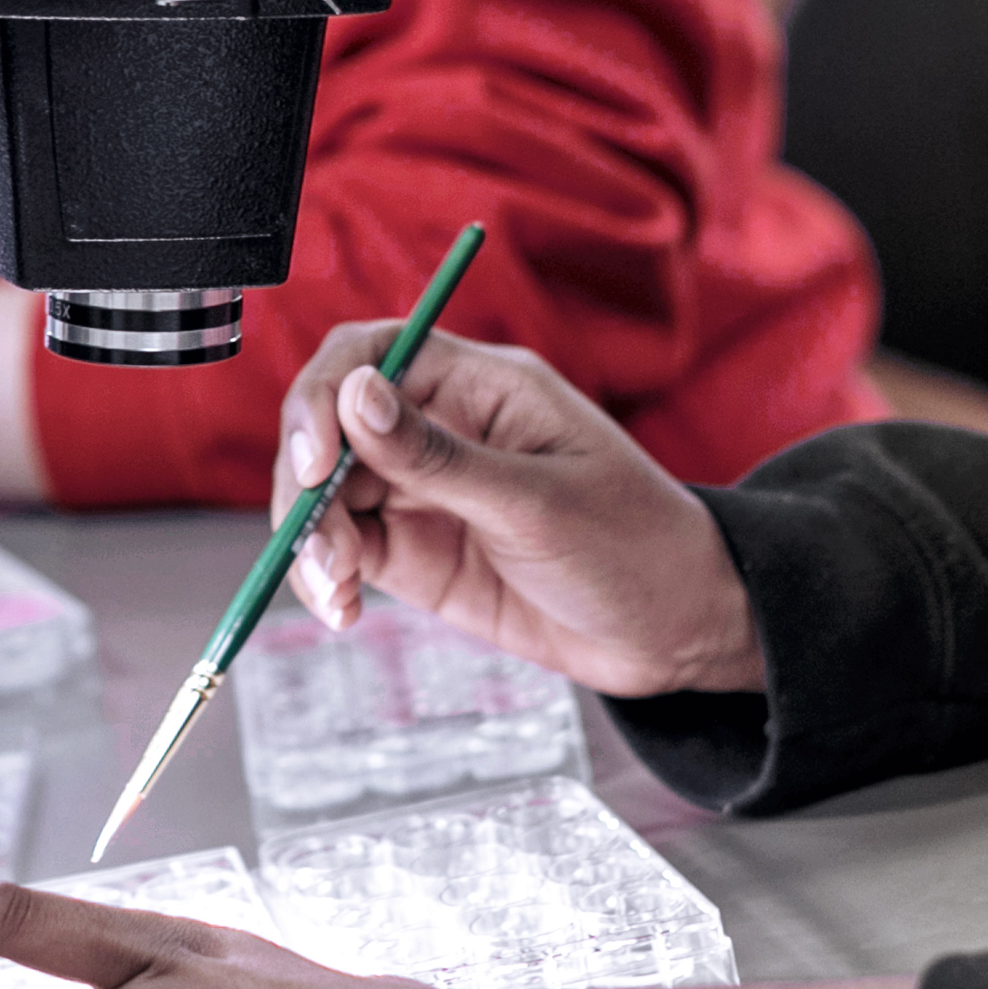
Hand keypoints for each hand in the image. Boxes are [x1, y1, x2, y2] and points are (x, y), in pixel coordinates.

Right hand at [273, 326, 759, 700]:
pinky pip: (348, 549)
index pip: (372, 355)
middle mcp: (444, 428)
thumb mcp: (538, 504)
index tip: (315, 459)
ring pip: (330, 492)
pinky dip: (328, 577)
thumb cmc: (637, 547)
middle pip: (333, 426)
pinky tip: (341, 608)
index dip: (326, 397)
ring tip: (336, 590)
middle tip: (317, 544)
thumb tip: (355, 395)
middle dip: (308, 481)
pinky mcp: (419, 550)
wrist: (679, 633)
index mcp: (482, 386)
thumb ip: (438, 457)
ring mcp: (426, 491)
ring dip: (311, 537)